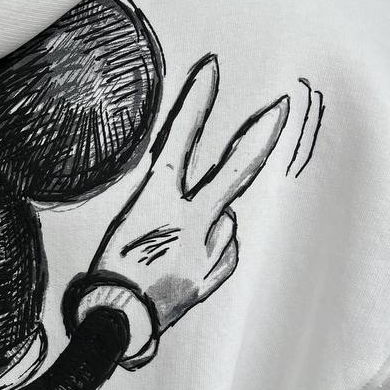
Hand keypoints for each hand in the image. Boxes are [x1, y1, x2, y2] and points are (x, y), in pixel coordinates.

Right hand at [91, 55, 288, 333]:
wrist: (117, 318)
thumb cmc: (108, 268)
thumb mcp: (126, 219)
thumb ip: (165, 201)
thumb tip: (206, 198)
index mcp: (158, 199)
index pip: (180, 140)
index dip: (196, 102)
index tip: (213, 70)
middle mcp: (190, 219)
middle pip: (232, 170)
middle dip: (258, 136)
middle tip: (281, 108)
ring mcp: (207, 248)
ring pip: (224, 220)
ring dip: (211, 222)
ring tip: (176, 244)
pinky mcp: (214, 273)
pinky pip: (224, 249)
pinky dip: (213, 249)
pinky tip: (188, 260)